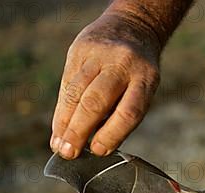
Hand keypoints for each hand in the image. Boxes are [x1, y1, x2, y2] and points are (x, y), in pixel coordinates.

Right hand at [50, 11, 160, 158]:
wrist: (132, 27)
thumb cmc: (138, 72)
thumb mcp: (143, 89)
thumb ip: (123, 114)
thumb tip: (96, 147)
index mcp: (145, 78)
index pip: (129, 111)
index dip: (112, 134)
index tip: (98, 151)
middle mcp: (122, 64)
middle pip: (96, 101)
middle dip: (79, 130)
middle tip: (69, 153)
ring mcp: (99, 55)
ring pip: (76, 92)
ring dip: (64, 122)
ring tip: (59, 145)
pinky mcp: (79, 49)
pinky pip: (67, 84)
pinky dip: (62, 109)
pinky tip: (59, 128)